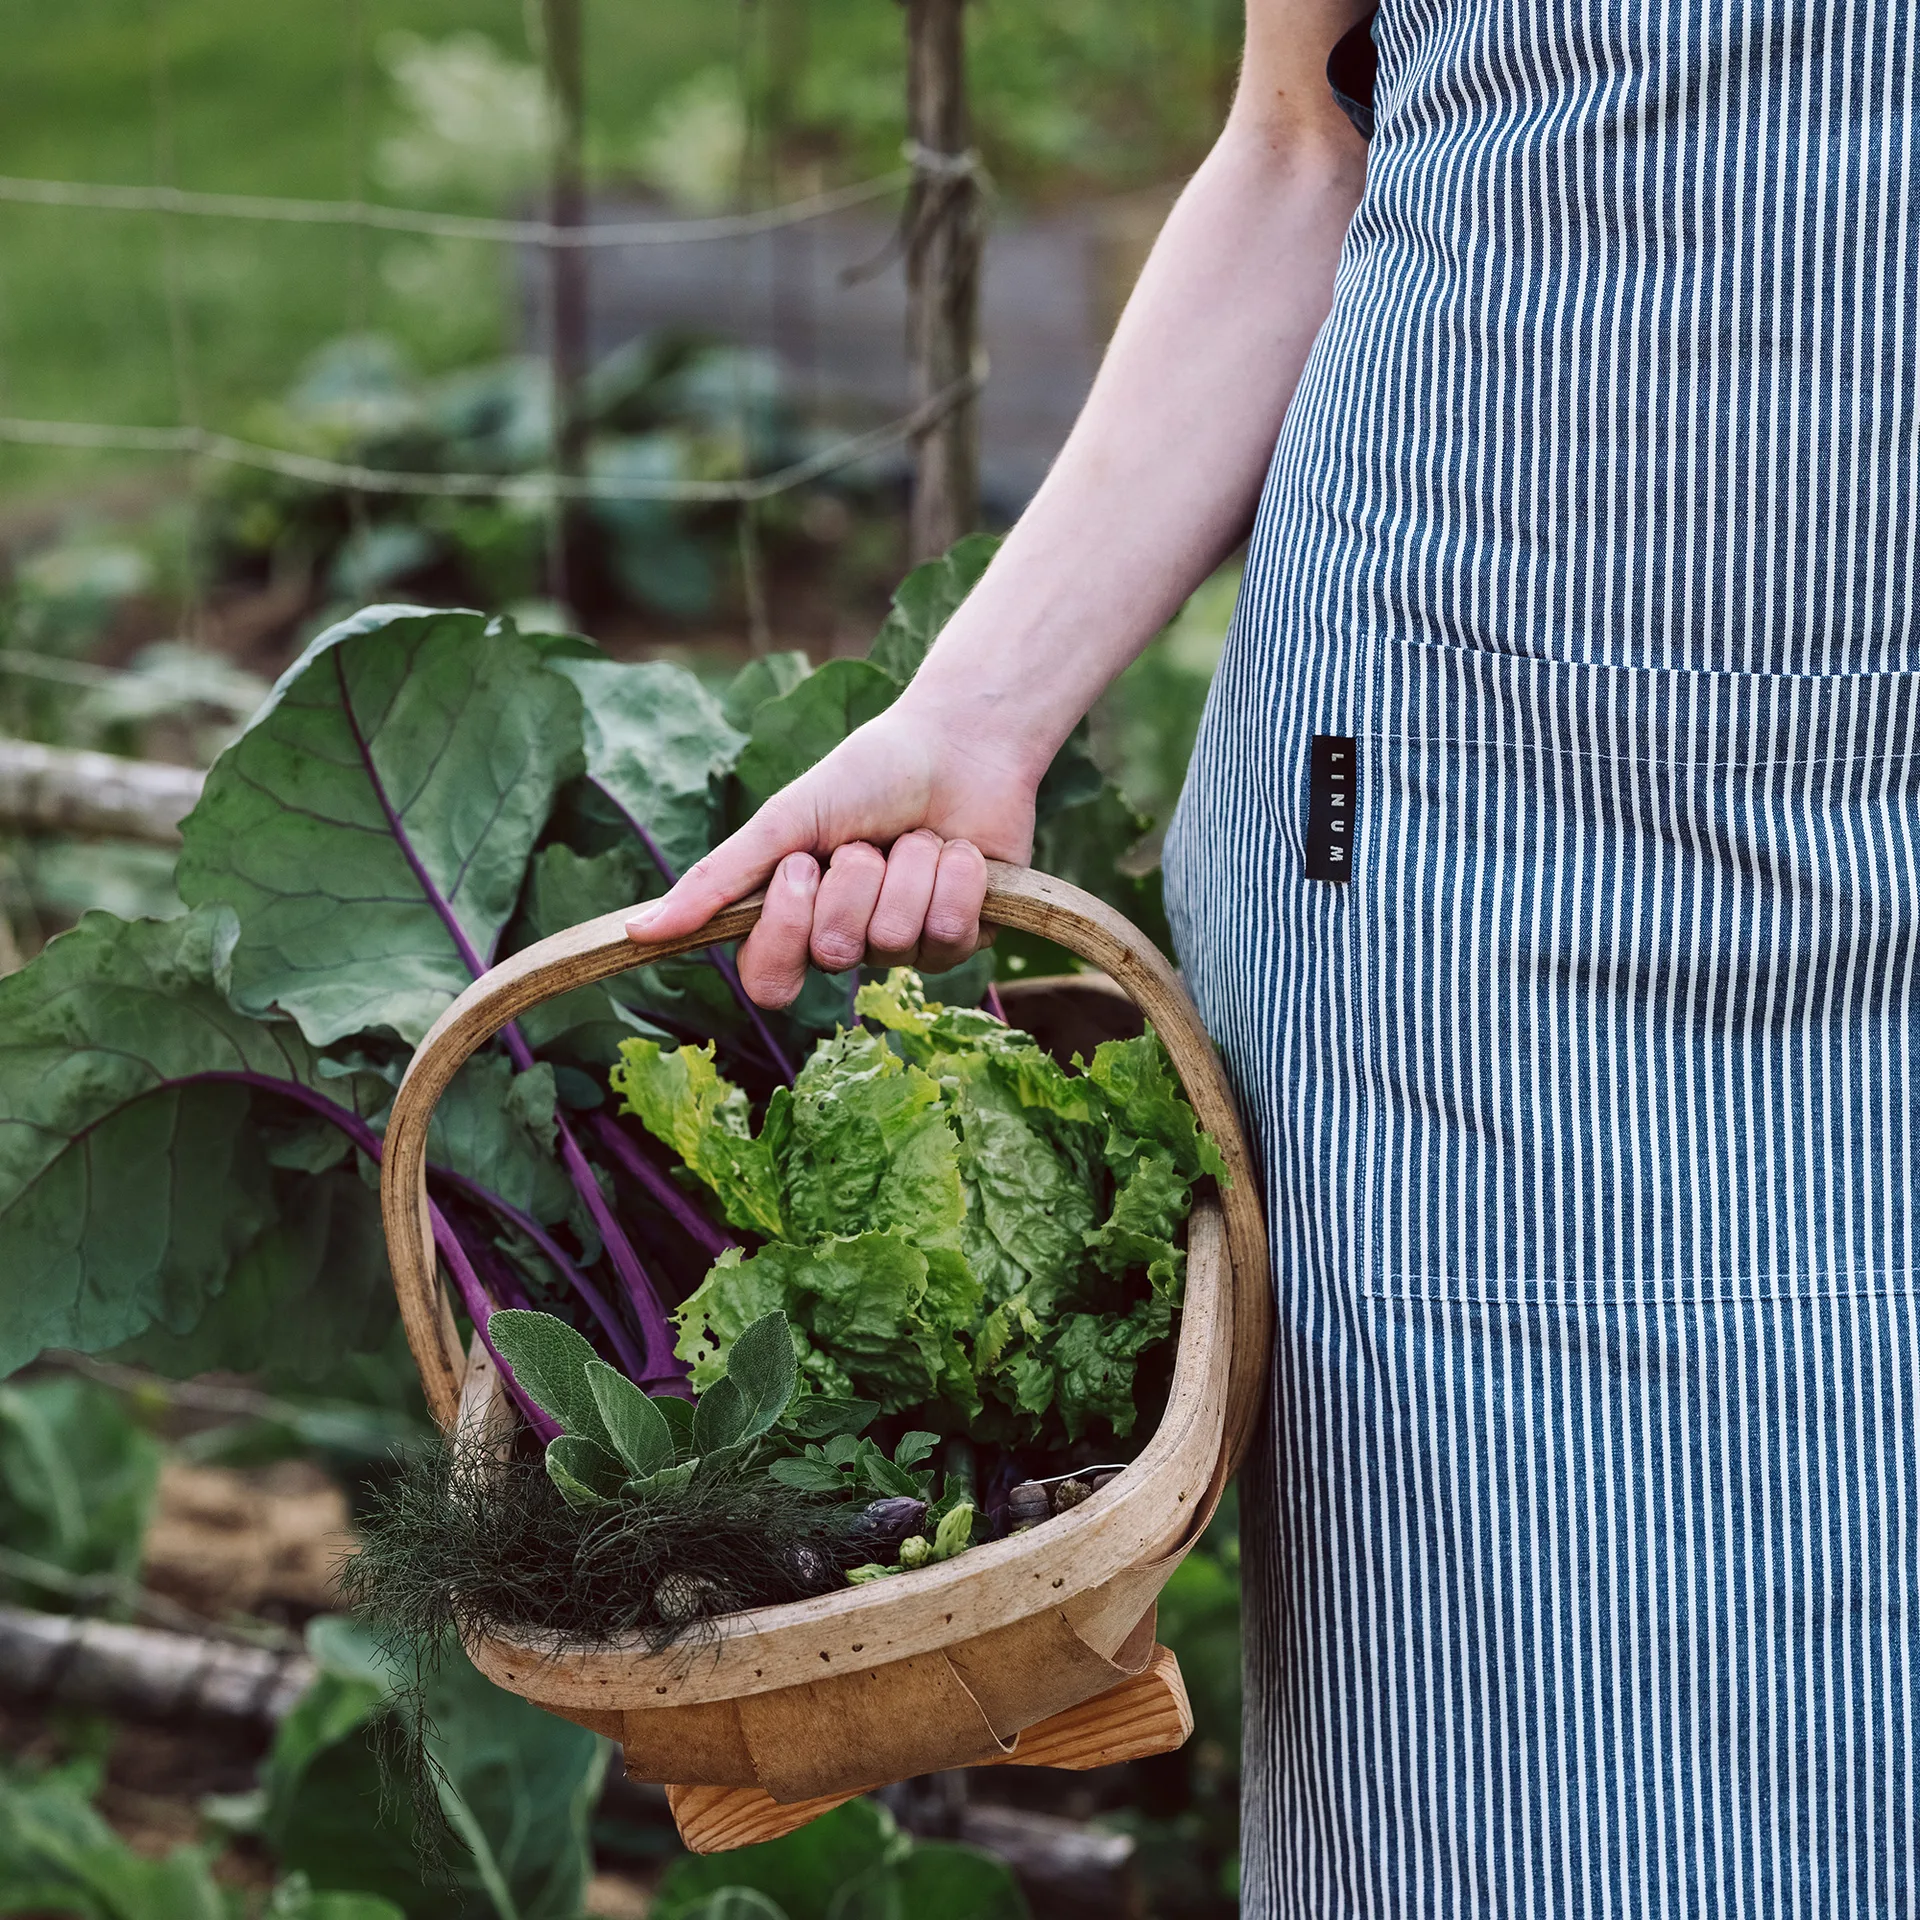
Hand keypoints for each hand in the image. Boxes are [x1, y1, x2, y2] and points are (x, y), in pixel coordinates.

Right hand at [625, 699, 1042, 1007]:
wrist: (956, 744)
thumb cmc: (866, 776)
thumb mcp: (784, 821)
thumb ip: (717, 880)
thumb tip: (637, 932)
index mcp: (799, 921)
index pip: (770, 982)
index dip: (785, 931)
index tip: (801, 867)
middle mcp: (850, 943)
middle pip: (835, 953)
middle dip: (853, 879)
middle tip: (867, 841)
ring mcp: (907, 947)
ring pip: (896, 940)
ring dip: (907, 869)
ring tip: (916, 835)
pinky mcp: (965, 939)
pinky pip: (949, 934)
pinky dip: (952, 877)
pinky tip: (956, 849)